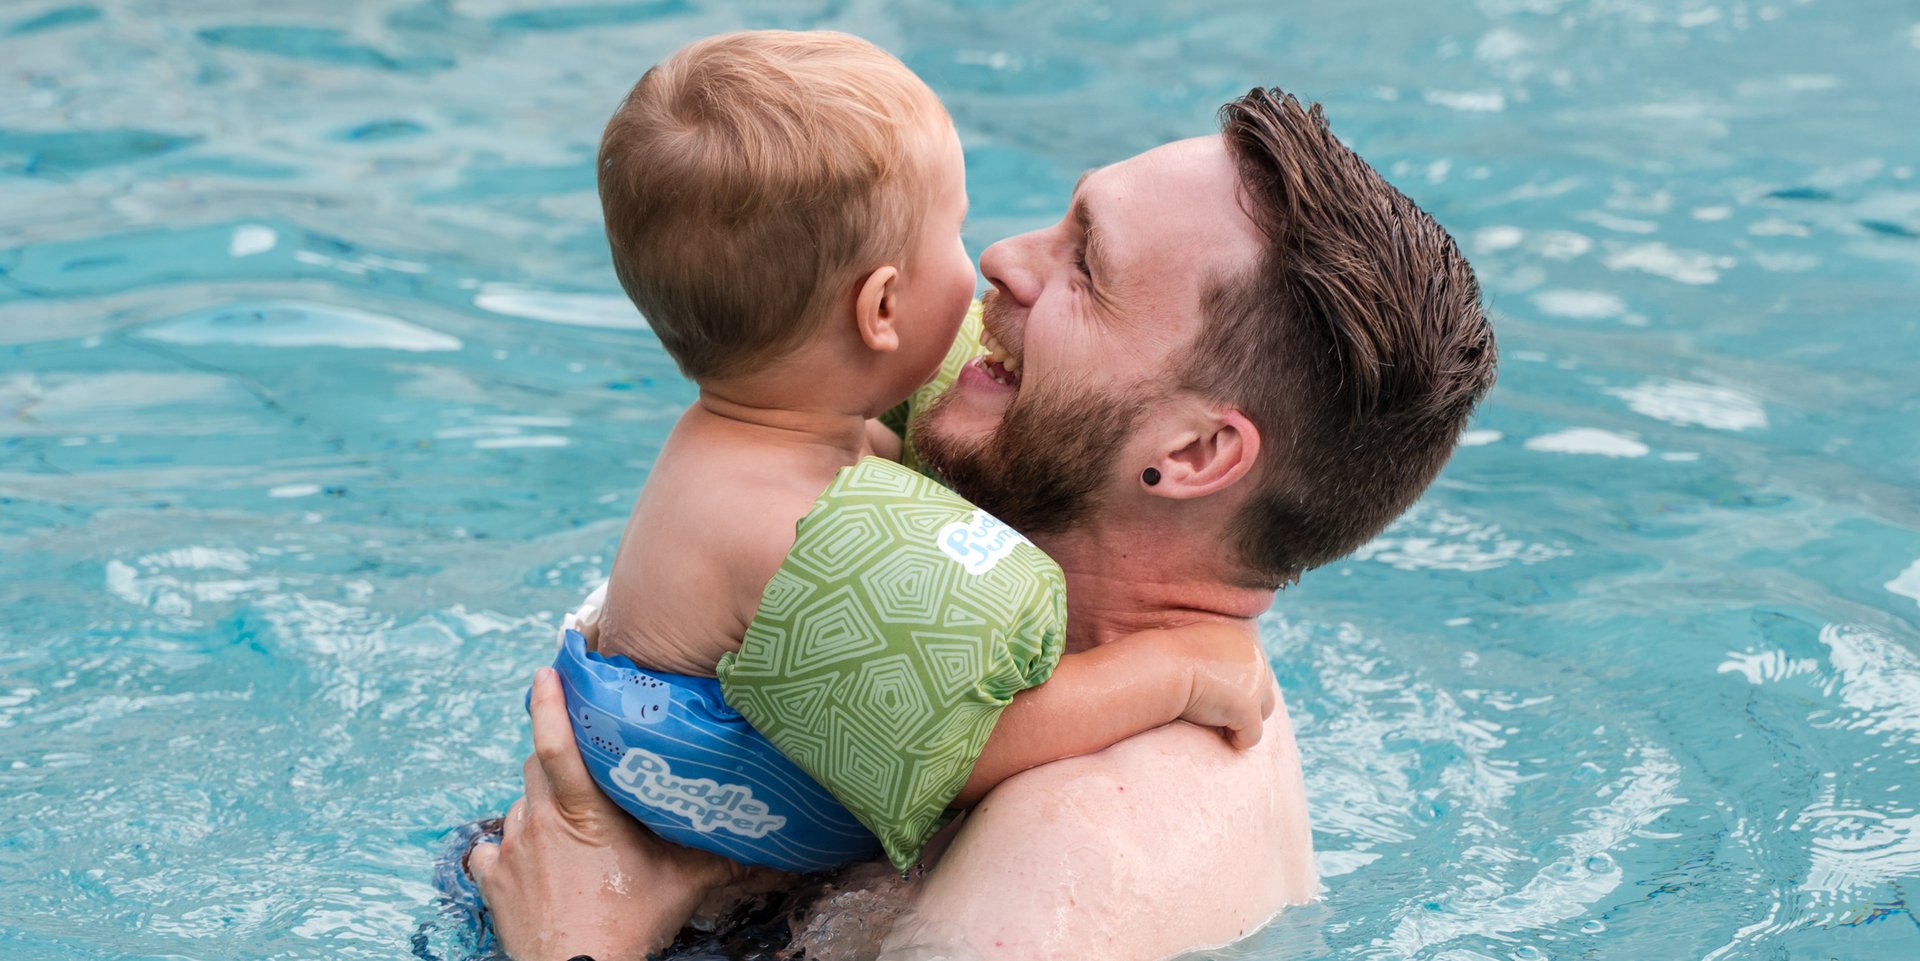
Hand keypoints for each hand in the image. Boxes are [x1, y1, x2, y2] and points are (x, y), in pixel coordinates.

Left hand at [468, 668, 738, 960]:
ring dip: (539, 804)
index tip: (548, 671)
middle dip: (555, 756)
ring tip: (566, 824)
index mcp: (583, 811)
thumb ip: (720, 859)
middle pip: (536, 764)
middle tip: (584, 764)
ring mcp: (512, 849)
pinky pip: (492, 847)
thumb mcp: (682, 886)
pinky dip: (509, 846)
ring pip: (520, 803)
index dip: (550, 702)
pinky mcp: (491, 879)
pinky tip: (528, 858)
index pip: (558, 743)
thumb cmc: (627, 927)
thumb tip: (768, 848)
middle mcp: (540, 821)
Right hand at [1175, 626, 1276, 749]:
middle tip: (1214, 711)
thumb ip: (1215, 658)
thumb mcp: (1198, 648)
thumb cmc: (1168, 659)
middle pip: (1263, 693)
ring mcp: (1256, 685)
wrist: (1164, 666)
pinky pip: (1251, 736)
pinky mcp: (1249, 709)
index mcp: (1244, 642)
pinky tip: (1212, 733)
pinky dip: (1235, 740)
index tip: (1214, 695)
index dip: (1235, 689)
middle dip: (1243, 705)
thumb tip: (1219, 679)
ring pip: (1262, 714)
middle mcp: (1257, 660)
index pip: (1254, 673)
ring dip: (1241, 721)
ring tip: (1213, 722)